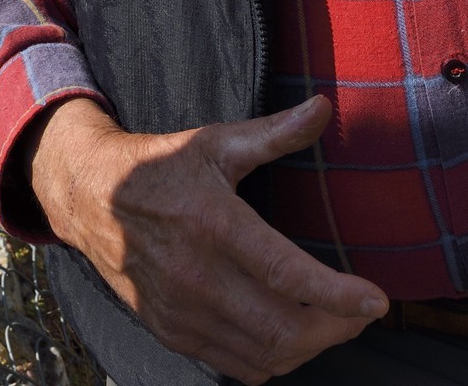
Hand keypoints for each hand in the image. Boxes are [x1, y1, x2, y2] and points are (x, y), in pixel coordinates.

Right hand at [28, 94, 388, 383]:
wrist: (90, 197)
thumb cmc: (161, 165)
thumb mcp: (217, 142)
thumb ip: (275, 132)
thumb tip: (324, 107)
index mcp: (214, 224)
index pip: (288, 275)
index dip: (339, 296)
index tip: (377, 300)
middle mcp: (198, 277)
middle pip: (284, 330)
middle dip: (336, 328)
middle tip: (362, 312)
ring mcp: (183, 313)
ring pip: (265, 356)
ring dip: (309, 347)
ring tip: (335, 322)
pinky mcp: (172, 333)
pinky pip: (237, 365)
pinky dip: (274, 358)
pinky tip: (290, 334)